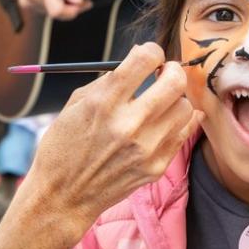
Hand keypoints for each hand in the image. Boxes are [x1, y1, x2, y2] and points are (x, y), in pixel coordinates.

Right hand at [16, 0, 90, 19]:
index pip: (57, 11)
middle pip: (56, 13)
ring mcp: (25, 1)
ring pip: (51, 12)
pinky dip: (55, 4)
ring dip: (63, 6)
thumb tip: (78, 3)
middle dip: (72, 8)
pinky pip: (45, 8)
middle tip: (86, 0)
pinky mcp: (24, 3)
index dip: (72, 11)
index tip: (85, 3)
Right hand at [19, 43, 203, 238]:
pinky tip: (166, 119)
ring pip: (185, 107)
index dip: (150, 51)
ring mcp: (145, 148)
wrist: (63, 197)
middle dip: (171, 70)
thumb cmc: (64, 146)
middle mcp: (128, 124)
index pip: (145, 59)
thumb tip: (139, 59)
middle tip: (164, 73)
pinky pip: (184, 133)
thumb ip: (108, 81)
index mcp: (103, 103)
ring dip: (175, 99)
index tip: (148, 56)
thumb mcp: (75, 104)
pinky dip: (179, 121)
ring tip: (160, 103)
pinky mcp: (156, 167)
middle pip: (175, 81)